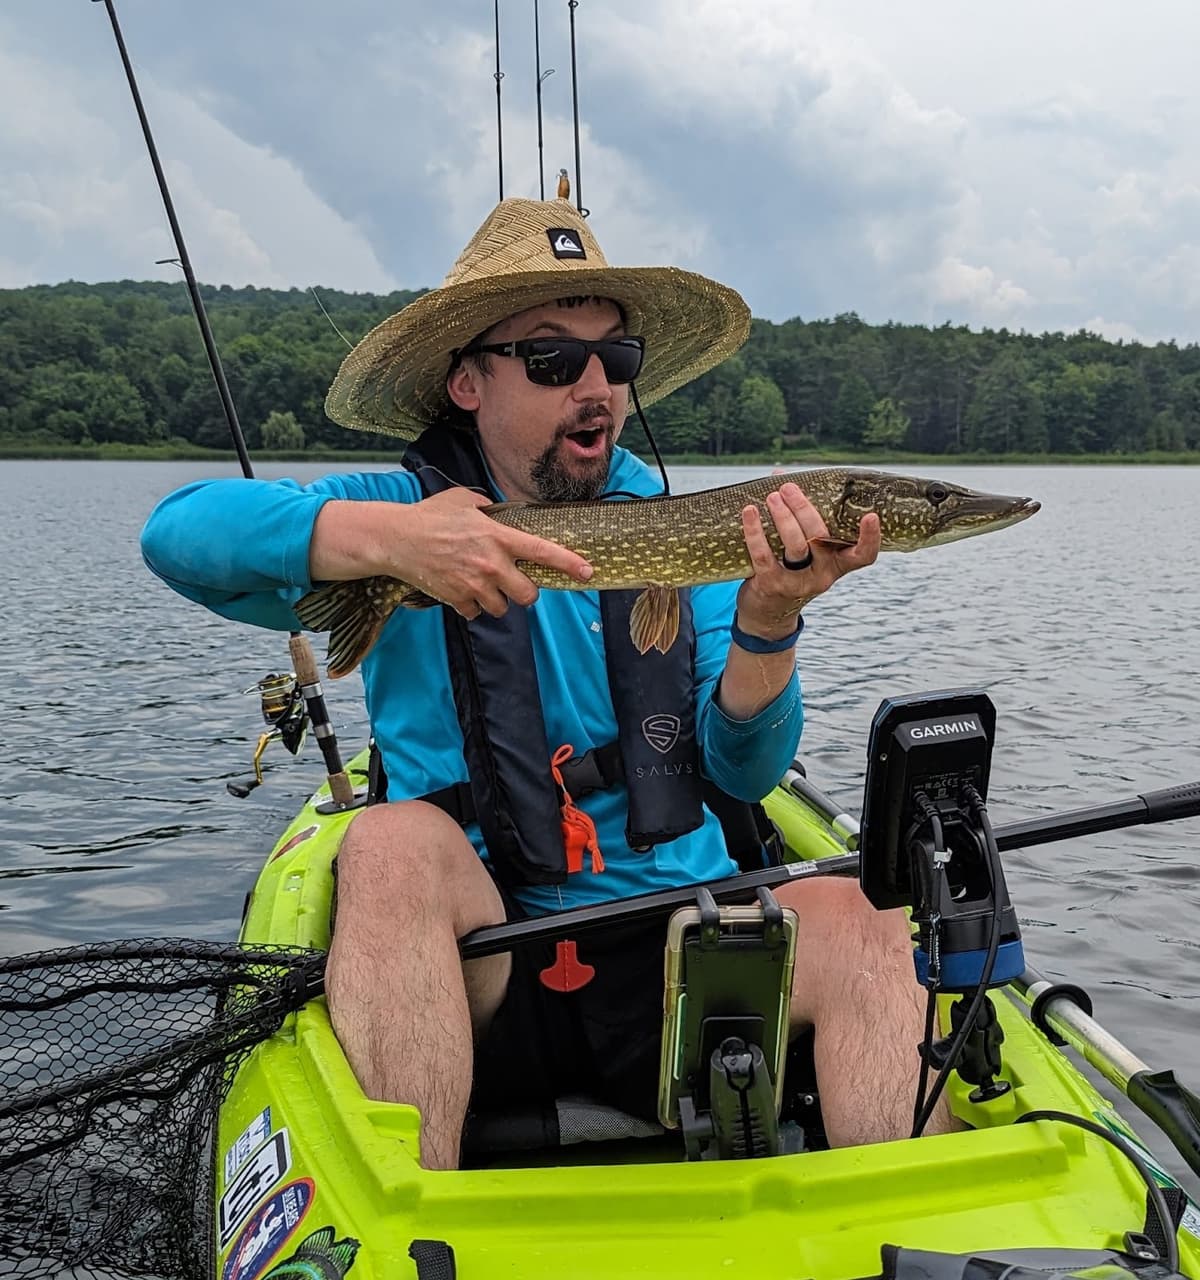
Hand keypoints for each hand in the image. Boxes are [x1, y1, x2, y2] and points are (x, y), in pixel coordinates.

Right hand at [312, 488, 592, 619]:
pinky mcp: (456, 599)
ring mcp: (474, 584)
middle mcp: (490, 563)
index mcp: (497, 536)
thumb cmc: (430, 515)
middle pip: (527, 595)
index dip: (567, 563)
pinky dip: (472, 606)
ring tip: (481, 585)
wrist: (396, 539)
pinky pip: (476, 613)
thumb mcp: (464, 499)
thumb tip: (501, 511)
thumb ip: (489, 507)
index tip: (586, 570)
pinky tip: (461, 590)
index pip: (541, 552)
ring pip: (502, 608)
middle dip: (525, 593)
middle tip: (515, 584)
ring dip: (497, 601)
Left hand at [734, 483, 879, 638]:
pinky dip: (755, 531)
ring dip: (783, 517)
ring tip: (772, 496)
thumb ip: (801, 519)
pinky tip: (749, 512)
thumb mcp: (805, 552)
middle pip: (820, 537)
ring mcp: (798, 582)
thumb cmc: (789, 570)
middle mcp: (822, 574)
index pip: (863, 555)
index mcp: (837, 564)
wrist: (767, 614)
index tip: (870, 516)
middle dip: (804, 509)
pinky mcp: (772, 585)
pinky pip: (764, 555)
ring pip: (795, 545)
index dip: (870, 538)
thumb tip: (781, 475)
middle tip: (788, 488)